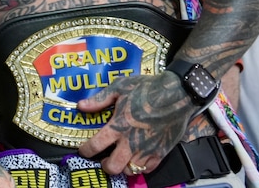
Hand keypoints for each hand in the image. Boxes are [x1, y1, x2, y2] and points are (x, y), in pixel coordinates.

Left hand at [76, 72, 192, 175]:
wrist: (177, 94)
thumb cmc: (146, 88)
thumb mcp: (119, 88)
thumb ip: (99, 99)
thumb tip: (81, 106)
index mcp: (118, 126)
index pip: (95, 146)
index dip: (85, 151)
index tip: (83, 151)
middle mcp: (131, 142)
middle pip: (113, 167)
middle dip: (105, 165)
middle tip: (104, 158)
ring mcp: (147, 150)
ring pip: (130, 170)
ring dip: (122, 166)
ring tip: (120, 158)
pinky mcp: (161, 152)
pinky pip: (148, 169)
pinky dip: (139, 167)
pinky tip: (136, 158)